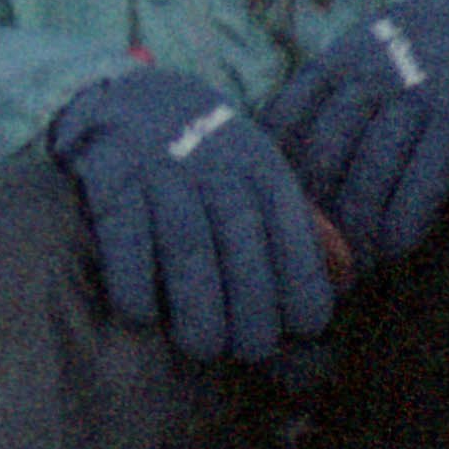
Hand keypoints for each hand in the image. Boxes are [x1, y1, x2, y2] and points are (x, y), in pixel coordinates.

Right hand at [42, 62, 338, 365]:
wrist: (129, 97)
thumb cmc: (206, 161)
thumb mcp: (259, 178)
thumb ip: (298, 227)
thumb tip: (341, 281)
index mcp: (261, 168)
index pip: (294, 235)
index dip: (303, 286)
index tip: (303, 329)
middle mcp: (214, 164)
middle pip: (242, 246)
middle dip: (252, 308)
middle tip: (249, 351)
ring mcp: (158, 166)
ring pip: (186, 245)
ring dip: (197, 304)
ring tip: (202, 347)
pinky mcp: (107, 171)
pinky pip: (123, 232)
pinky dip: (132, 278)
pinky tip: (139, 313)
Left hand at [264, 0, 448, 267]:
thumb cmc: (409, 58)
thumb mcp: (356, 61)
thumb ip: (317, 105)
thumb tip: (265, 173)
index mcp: (334, 64)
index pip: (284, 124)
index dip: (271, 179)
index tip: (263, 225)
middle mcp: (369, 73)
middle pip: (323, 154)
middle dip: (312, 215)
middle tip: (305, 267)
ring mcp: (418, 87)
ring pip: (371, 166)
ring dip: (356, 225)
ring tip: (348, 271)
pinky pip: (429, 168)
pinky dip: (408, 212)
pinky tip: (393, 248)